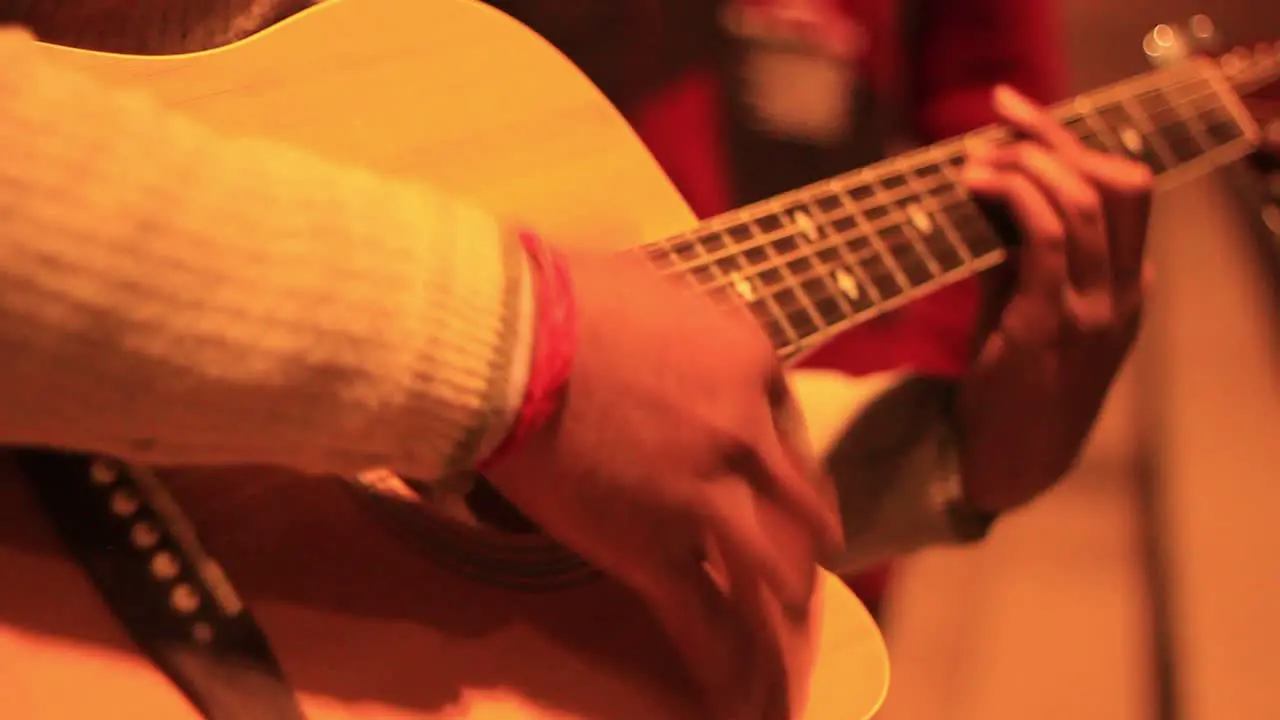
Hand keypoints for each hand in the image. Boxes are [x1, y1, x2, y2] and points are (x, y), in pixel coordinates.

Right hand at [483, 250, 843, 717]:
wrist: (507, 339)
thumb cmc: (558, 294)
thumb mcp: (648, 280)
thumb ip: (678, 316)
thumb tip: (664, 326)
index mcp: (747, 360)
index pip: (789, 422)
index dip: (786, 458)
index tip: (779, 478)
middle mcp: (744, 432)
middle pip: (801, 504)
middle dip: (807, 539)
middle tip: (808, 563)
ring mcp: (704, 497)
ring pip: (770, 571)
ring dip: (782, 609)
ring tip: (785, 641)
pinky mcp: (651, 548)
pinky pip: (701, 617)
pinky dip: (721, 660)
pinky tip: (733, 693)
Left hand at [956, 85, 1154, 512]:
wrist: (1011, 464)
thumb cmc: (1015, 382)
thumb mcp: (1026, 307)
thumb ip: (1019, 255)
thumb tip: (985, 191)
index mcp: (1127, 287)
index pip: (1127, 190)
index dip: (1076, 143)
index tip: (1019, 117)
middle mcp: (1122, 294)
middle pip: (1118, 184)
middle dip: (1057, 139)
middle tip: (999, 121)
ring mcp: (1092, 311)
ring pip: (1084, 204)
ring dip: (1027, 165)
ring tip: (976, 159)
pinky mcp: (1047, 326)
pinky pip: (1046, 240)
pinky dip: (1015, 198)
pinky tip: (977, 185)